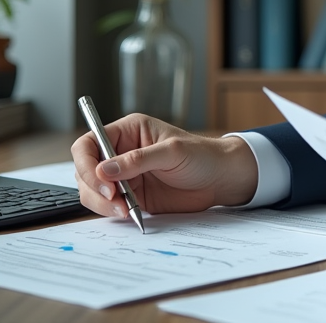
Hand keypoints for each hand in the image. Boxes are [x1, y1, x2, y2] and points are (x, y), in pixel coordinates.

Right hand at [70, 114, 258, 219]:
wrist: (221, 179)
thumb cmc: (202, 155)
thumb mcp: (173, 152)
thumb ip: (138, 159)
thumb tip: (103, 169)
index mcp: (128, 131)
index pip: (89, 144)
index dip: (86, 162)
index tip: (100, 180)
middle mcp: (121, 152)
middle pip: (85, 170)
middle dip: (95, 187)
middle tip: (116, 199)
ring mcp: (124, 175)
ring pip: (93, 190)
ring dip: (102, 203)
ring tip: (125, 209)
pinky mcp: (131, 195)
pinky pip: (108, 205)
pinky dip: (112, 211)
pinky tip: (129, 213)